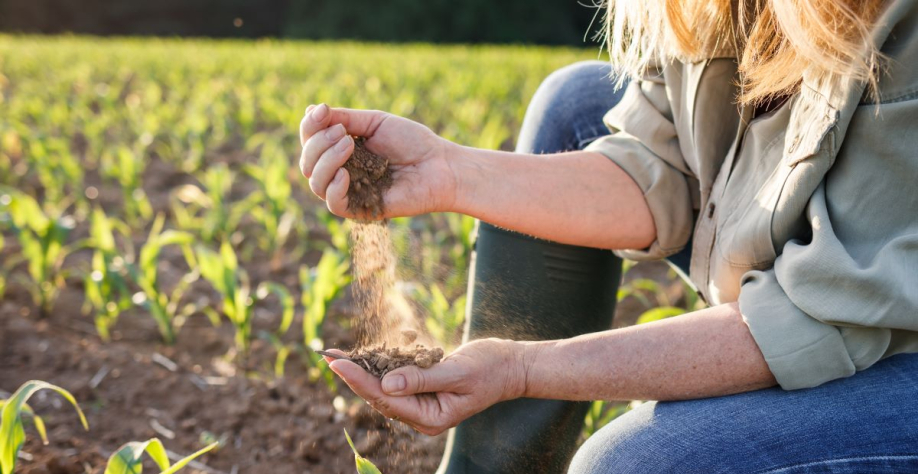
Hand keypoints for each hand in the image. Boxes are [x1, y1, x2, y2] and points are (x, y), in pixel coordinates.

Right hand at [298, 103, 458, 218]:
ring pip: (315, 183)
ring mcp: (349, 191)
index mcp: (341, 149)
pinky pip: (333, 204)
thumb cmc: (413, 142)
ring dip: (325, 162)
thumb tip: (311, 110)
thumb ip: (346, 119)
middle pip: (307, 162)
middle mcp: (340, 170)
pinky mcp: (360, 209)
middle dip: (318, 144)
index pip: (310, 140)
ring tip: (347, 145)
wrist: (439, 165)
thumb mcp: (376, 122)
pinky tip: (345, 174)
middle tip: (342, 133)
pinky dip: (333, 188)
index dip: (309, 126)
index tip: (321, 111)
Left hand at [324, 338, 528, 434]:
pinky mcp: (424, 389)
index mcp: (431, 417)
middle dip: (353, 375)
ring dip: (362, 369)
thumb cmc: (490, 368)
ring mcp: (423, 403)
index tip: (337, 363)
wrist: (511, 366)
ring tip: (336, 355)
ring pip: (384, 387)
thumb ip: (422, 379)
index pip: (386, 398)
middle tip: (327, 356)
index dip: (359, 379)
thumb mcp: (457, 372)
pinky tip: (363, 355)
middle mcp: (423, 415)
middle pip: (379, 395)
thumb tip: (386, 383)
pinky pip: (396, 378)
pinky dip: (379, 365)